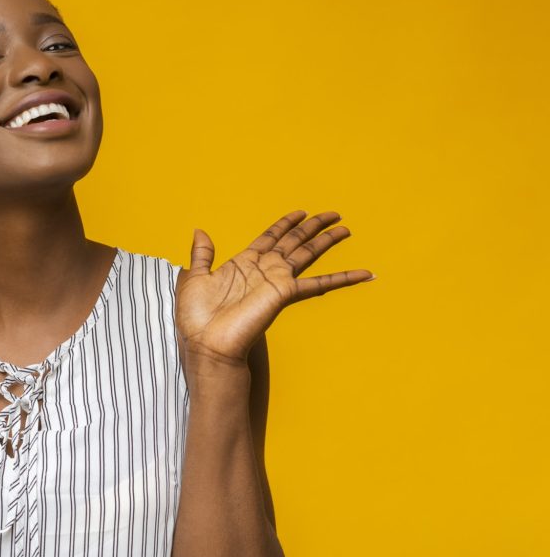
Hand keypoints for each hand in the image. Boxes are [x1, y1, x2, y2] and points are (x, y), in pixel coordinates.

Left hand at [176, 210, 373, 371]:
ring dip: (326, 241)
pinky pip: (319, 283)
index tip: (300, 212)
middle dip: (313, 227)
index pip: (269, 237)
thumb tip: (200, 231)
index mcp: (243, 264)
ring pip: (307, 254)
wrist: (206, 343)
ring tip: (345, 229)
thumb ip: (201, 254)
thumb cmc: (197, 317)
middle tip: (333, 214)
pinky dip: (342, 278)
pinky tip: (362, 273)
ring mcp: (276, 281)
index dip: (285, 224)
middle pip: (294, 241)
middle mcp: (264, 270)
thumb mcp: (194, 278)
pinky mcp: (285, 293)